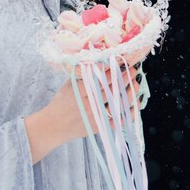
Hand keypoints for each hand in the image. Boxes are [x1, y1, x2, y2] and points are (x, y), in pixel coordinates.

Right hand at [25, 71, 139, 163]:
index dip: (113, 69)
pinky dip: (128, 113)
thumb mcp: (68, 85)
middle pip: (111, 89)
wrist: (53, 126)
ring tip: (136, 83)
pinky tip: (135, 104)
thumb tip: (99, 63)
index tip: (122, 62)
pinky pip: (117, 120)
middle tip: (133, 69)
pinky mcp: (99, 127)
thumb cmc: (60, 103)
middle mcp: (89, 103)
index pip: (100, 77)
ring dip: (129, 92)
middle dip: (124, 78)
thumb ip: (82, 76)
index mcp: (80, 91)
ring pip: (117, 103)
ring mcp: (95, 116)